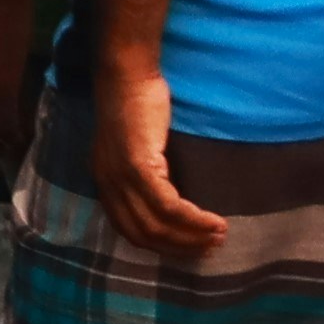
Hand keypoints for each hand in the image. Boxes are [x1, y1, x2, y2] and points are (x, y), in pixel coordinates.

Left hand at [91, 41, 226, 253]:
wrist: (127, 75)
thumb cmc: (136, 105)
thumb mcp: (133, 146)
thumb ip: (142, 173)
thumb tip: (170, 200)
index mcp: (104, 182)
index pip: (129, 229)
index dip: (160, 245)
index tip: (188, 249)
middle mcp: (107, 184)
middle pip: (144, 234)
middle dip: (179, 247)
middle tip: (210, 248)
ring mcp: (120, 177)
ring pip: (157, 225)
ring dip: (191, 236)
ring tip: (218, 236)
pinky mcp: (138, 166)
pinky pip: (168, 205)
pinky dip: (193, 219)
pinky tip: (213, 221)